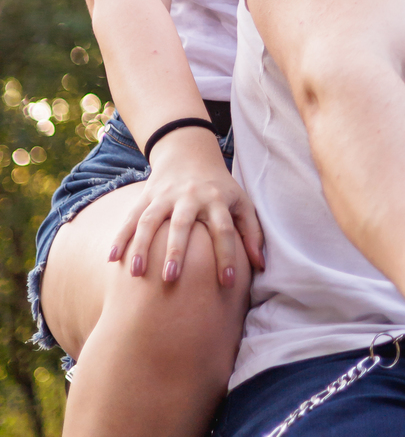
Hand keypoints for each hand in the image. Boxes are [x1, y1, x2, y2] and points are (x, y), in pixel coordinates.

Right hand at [108, 127, 265, 286]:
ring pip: (150, 220)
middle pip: (182, 224)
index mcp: (217, 199)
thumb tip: (261, 266)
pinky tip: (112, 259)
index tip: (227, 283)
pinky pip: (130, 217)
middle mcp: (190, 196)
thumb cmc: (220, 187)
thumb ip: (252, 233)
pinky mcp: (146, 195)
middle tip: (170, 278)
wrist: (189, 153)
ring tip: (135, 273)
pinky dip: (120, 237)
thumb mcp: (242, 203)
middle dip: (175, 251)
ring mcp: (165, 195)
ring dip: (141, 246)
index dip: (227, 255)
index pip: (223, 229)